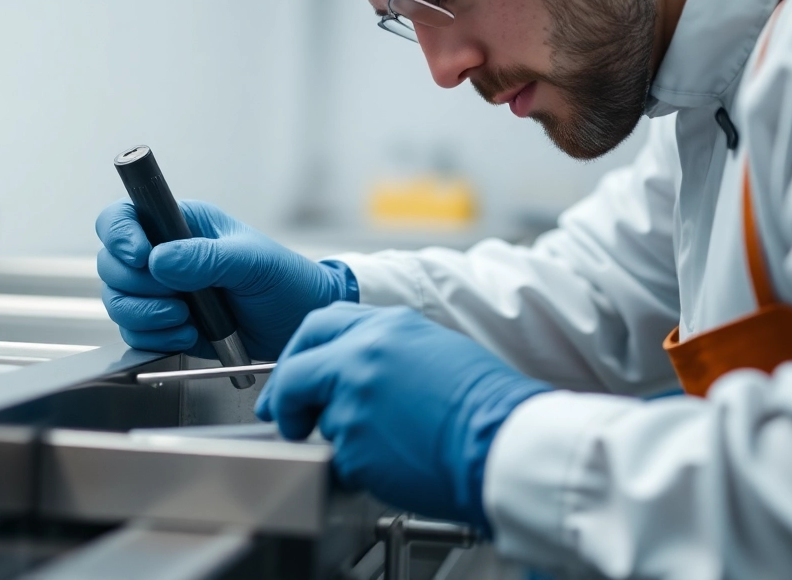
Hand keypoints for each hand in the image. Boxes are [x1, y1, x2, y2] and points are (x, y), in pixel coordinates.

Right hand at [95, 199, 354, 360]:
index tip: (142, 257)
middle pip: (110, 265)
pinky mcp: (164, 324)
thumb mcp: (252, 261)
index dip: (120, 236)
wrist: (299, 323)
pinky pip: (134, 332)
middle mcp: (163, 254)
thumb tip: (159, 260)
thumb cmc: (285, 280)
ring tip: (185, 319)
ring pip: (117, 301)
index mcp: (181, 224)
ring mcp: (161, 291)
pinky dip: (155, 337)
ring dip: (146, 316)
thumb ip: (206, 257)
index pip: (123, 218)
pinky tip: (188, 334)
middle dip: (137, 287)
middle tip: (177, 297)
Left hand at [255, 303, 550, 529]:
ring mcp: (353, 400)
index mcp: (385, 327)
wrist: (506, 442)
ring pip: (319, 418)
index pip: (316, 327)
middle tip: (286, 418)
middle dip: (285, 396)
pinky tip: (392, 460)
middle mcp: (362, 356)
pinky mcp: (354, 445)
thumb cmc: (487, 403)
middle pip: (296, 370)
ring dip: (335, 434)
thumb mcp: (434, 349)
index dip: (298, 354)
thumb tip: (355, 367)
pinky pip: (338, 457)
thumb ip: (385, 351)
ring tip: (382, 444)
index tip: (293, 376)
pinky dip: (355, 464)